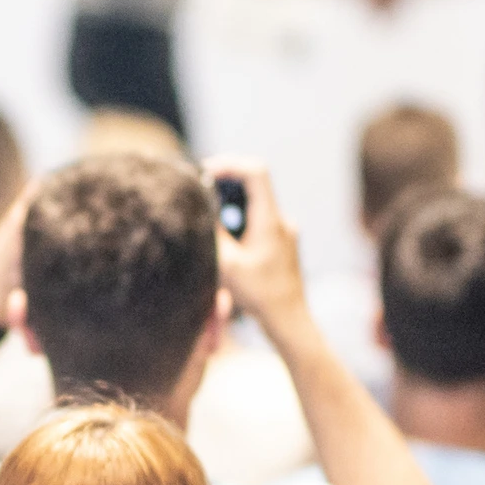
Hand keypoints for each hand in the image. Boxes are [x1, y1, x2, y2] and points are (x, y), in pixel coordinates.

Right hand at [205, 159, 307, 333]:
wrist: (288, 320)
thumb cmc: (260, 295)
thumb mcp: (227, 264)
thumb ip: (212, 232)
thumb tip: (196, 208)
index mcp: (270, 220)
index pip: (255, 172)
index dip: (230, 165)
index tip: (206, 173)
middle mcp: (281, 220)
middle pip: (253, 185)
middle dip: (225, 186)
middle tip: (201, 197)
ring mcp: (284, 232)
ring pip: (254, 205)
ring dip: (231, 208)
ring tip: (213, 227)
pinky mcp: (282, 243)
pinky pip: (259, 222)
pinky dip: (241, 224)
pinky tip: (229, 247)